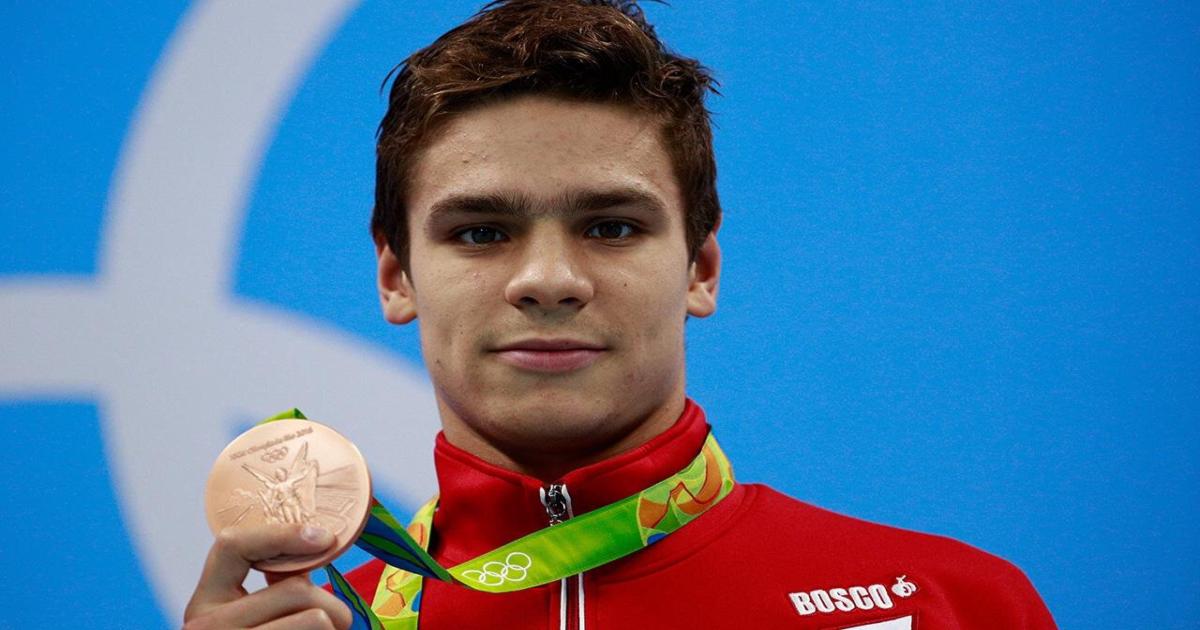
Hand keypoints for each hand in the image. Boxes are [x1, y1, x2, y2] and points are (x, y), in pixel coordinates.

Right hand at [183, 523, 352, 628]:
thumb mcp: (242, 619)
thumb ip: (266, 590)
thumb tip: (312, 547)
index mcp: (201, 606)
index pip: (232, 547)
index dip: (283, 534)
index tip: (325, 537)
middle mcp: (207, 628)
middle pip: (295, 590)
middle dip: (331, 604)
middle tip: (339, 620)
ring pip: (317, 619)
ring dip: (335, 627)